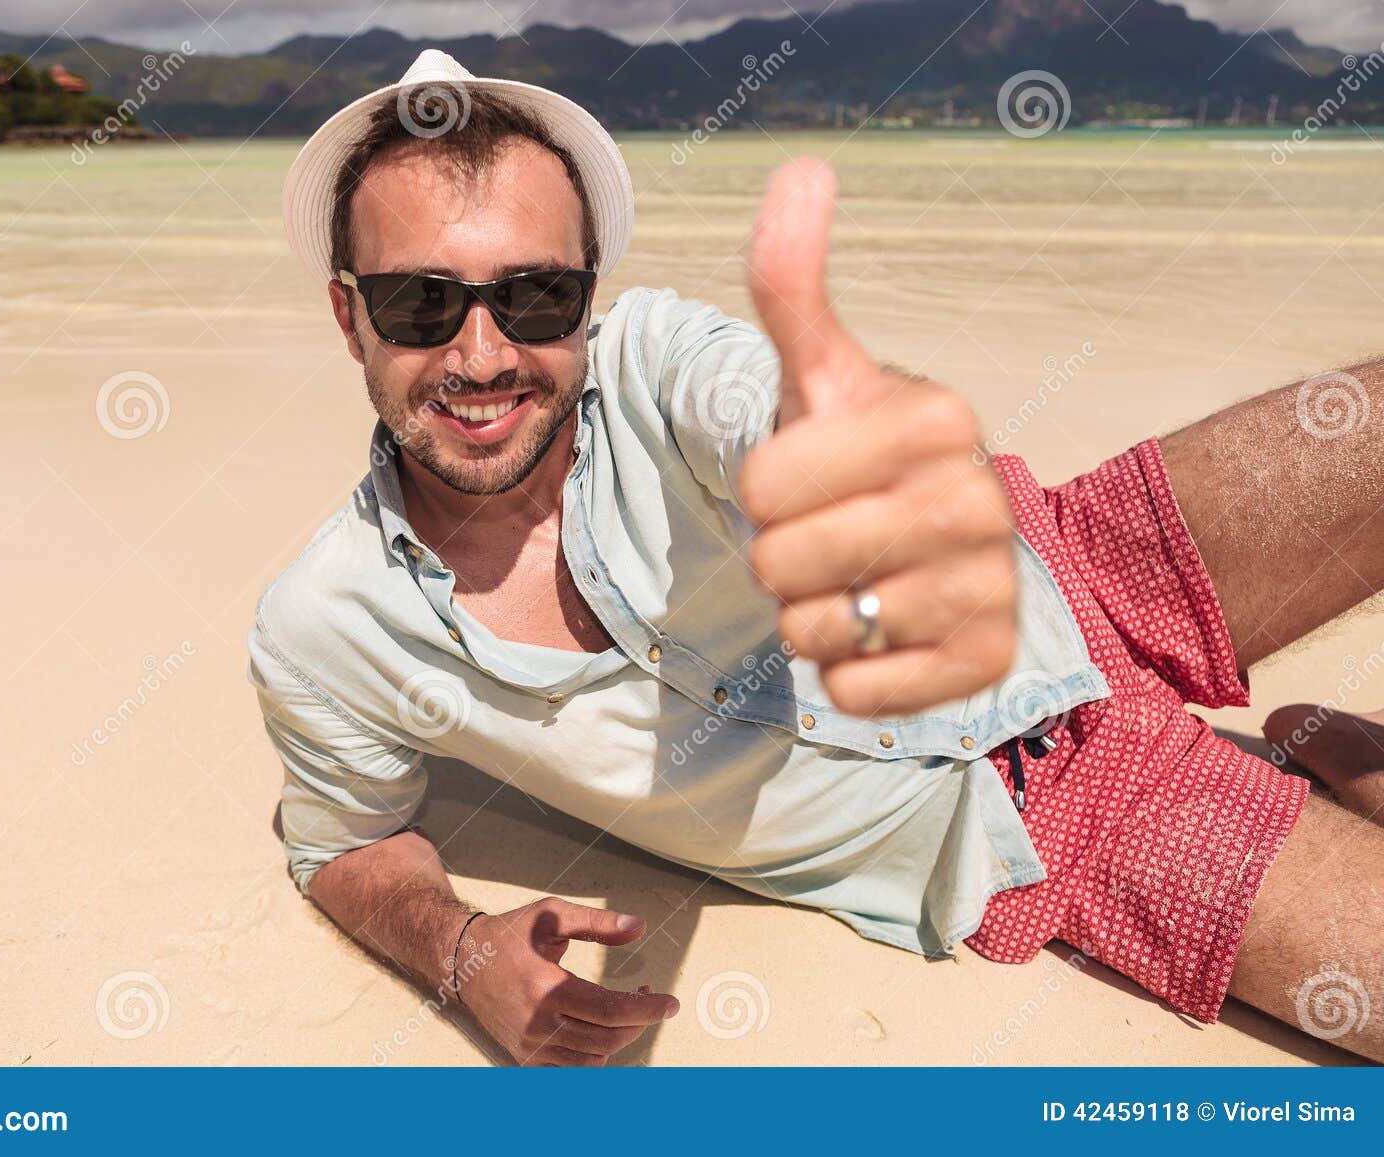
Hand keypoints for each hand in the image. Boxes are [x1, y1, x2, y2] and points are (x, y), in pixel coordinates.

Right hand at [456, 897, 679, 1065]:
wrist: (461, 961)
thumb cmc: (507, 935)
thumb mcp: (551, 916)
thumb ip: (597, 922)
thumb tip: (639, 928)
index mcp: (545, 988)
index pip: (610, 1011)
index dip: (648, 1009)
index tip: (670, 1002)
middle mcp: (537, 1024)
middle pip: (607, 1039)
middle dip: (639, 1022)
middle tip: (651, 1000)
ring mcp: (530, 1045)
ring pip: (593, 1060)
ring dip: (619, 1038)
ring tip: (627, 1011)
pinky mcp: (525, 1056)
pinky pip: (572, 1069)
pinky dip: (595, 1055)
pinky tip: (602, 1030)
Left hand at [736, 158, 1017, 716]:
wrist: (928, 543)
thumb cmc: (858, 453)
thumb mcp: (820, 370)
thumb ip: (793, 283)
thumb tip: (801, 170)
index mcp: (936, 417)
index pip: (762, 481)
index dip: (762, 487)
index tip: (810, 475)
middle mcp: (980, 500)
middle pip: (780, 561)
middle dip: (778, 555)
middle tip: (827, 534)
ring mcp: (991, 588)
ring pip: (811, 631)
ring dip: (809, 615)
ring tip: (854, 580)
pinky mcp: (985, 666)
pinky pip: (855, 692)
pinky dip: (847, 673)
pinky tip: (882, 632)